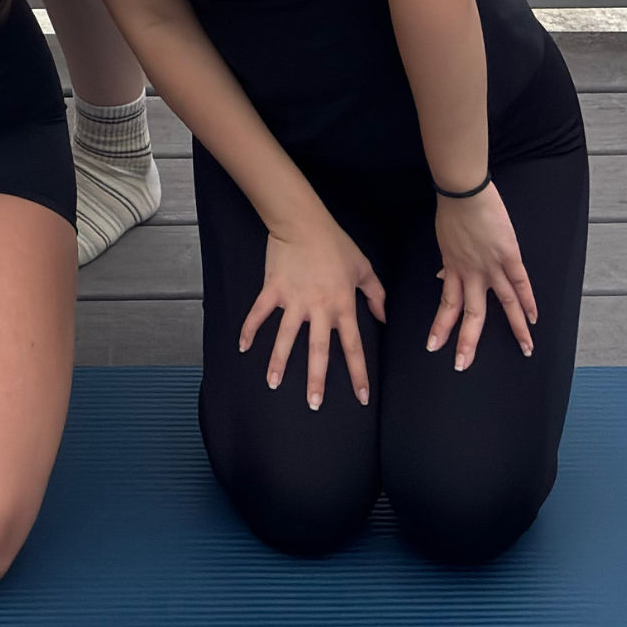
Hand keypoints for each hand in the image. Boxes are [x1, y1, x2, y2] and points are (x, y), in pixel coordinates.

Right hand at [244, 210, 386, 410]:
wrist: (302, 222)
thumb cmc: (335, 244)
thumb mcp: (364, 268)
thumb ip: (376, 295)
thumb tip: (382, 317)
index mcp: (342, 306)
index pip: (353, 347)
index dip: (358, 374)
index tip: (361, 398)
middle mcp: (318, 309)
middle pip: (318, 351)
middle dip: (317, 380)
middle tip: (314, 404)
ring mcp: (293, 300)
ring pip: (286, 337)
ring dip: (279, 362)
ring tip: (273, 384)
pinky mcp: (273, 290)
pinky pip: (259, 313)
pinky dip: (250, 329)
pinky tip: (243, 347)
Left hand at [426, 183, 538, 370]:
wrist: (462, 191)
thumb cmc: (452, 211)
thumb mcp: (444, 240)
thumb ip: (448, 261)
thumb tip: (442, 274)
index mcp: (453, 268)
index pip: (447, 304)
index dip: (441, 326)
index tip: (435, 345)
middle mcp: (471, 273)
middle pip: (470, 314)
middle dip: (466, 342)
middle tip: (462, 364)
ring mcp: (491, 266)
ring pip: (503, 305)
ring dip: (515, 329)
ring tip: (525, 350)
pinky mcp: (509, 256)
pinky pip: (521, 283)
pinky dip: (529, 302)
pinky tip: (535, 318)